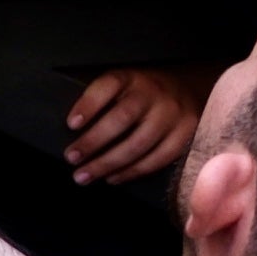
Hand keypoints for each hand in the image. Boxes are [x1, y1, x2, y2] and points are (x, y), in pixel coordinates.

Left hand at [63, 64, 213, 184]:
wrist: (187, 89)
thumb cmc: (139, 93)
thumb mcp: (120, 85)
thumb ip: (99, 101)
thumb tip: (70, 131)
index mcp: (131, 78)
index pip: (108, 85)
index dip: (89, 104)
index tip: (71, 124)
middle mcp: (153, 93)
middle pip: (122, 118)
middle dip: (93, 141)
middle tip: (71, 158)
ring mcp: (172, 113)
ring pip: (138, 143)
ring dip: (108, 163)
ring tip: (85, 175)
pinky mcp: (186, 133)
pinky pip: (158, 158)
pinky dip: (132, 171)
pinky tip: (112, 178)